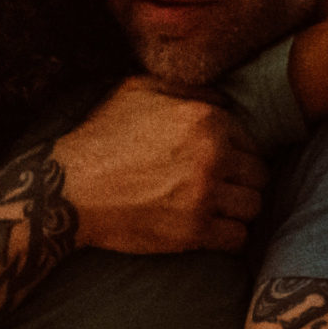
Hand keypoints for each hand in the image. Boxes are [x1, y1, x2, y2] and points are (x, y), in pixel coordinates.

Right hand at [52, 76, 267, 254]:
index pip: (251, 139)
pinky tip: (213, 230)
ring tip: (219, 209)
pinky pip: (237, 237)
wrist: (69, 188)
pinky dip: (229, 236)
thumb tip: (224, 98)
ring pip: (253, 206)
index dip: (237, 151)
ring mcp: (204, 196)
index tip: (223, 163)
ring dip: (238, 209)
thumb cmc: (100, 137)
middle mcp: (212, 155)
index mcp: (205, 119)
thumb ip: (186, 90)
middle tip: (222, 187)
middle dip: (242, 180)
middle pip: (258, 174)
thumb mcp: (137, 91)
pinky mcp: (193, 231)